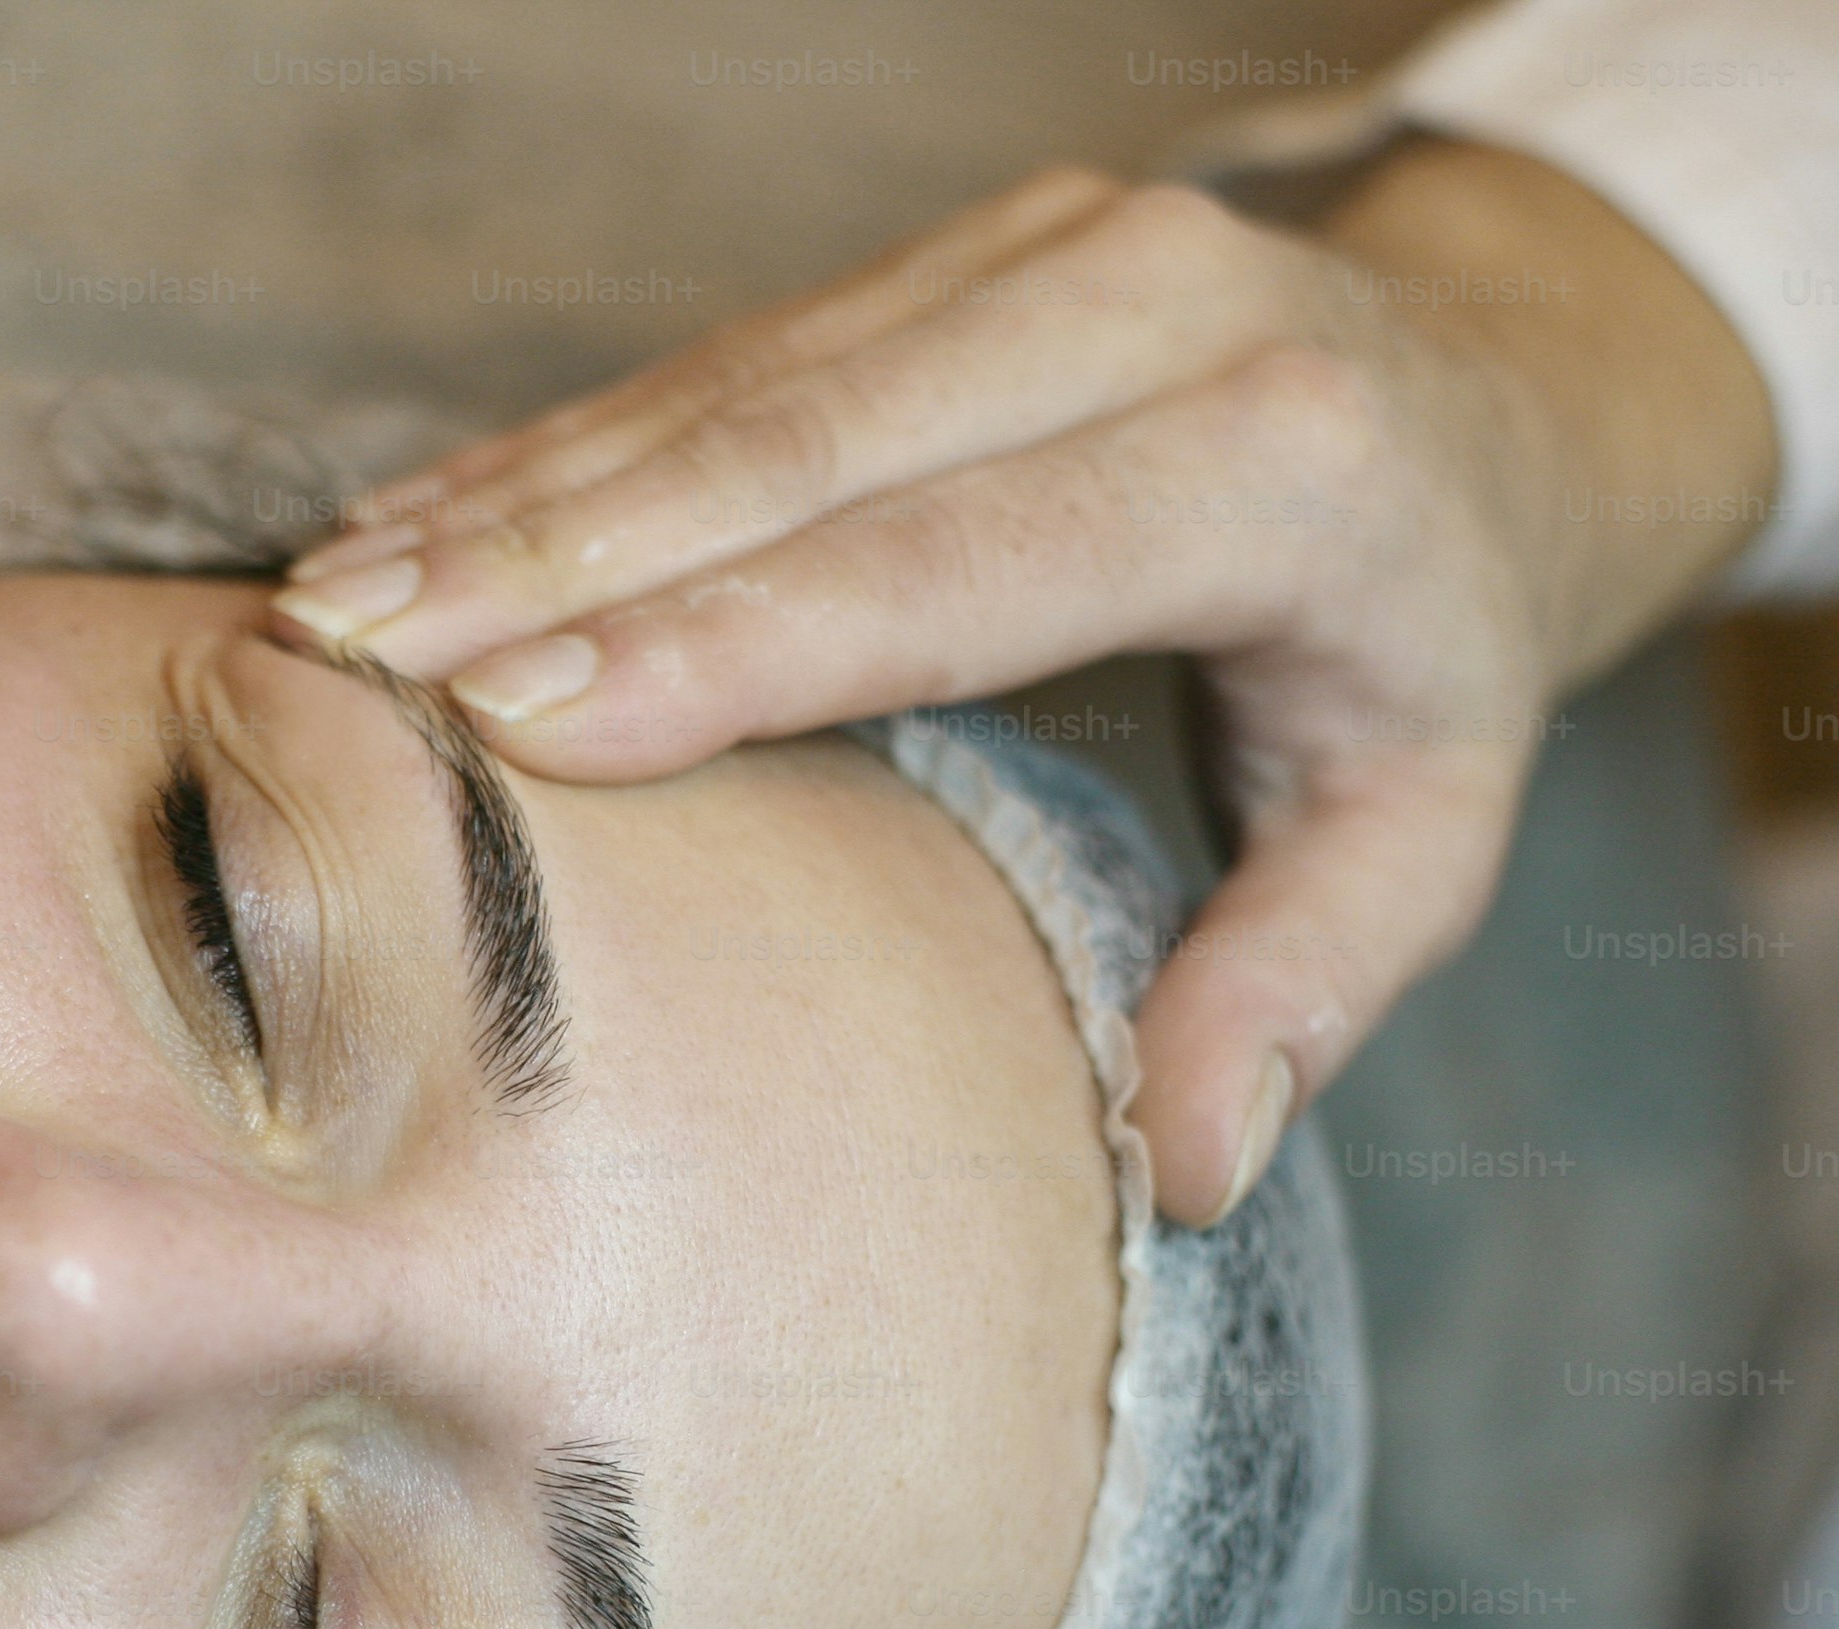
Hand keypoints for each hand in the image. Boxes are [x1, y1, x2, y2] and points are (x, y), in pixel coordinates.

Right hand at [273, 143, 1777, 1223]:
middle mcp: (1155, 309)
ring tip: (335, 603)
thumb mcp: (1424, 837)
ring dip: (521, 498)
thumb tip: (1185, 1173)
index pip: (951, 568)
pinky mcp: (968, 246)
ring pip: (740, 385)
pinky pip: (734, 353)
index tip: (523, 717)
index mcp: (1276, 466)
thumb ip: (1300, 988)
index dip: (727, 641)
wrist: (1503, 401)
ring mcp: (1047, 250)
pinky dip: (567, 450)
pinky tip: (421, 527)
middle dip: (555, 559)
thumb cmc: (1426, 659)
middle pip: (806, 448)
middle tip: (355, 658)